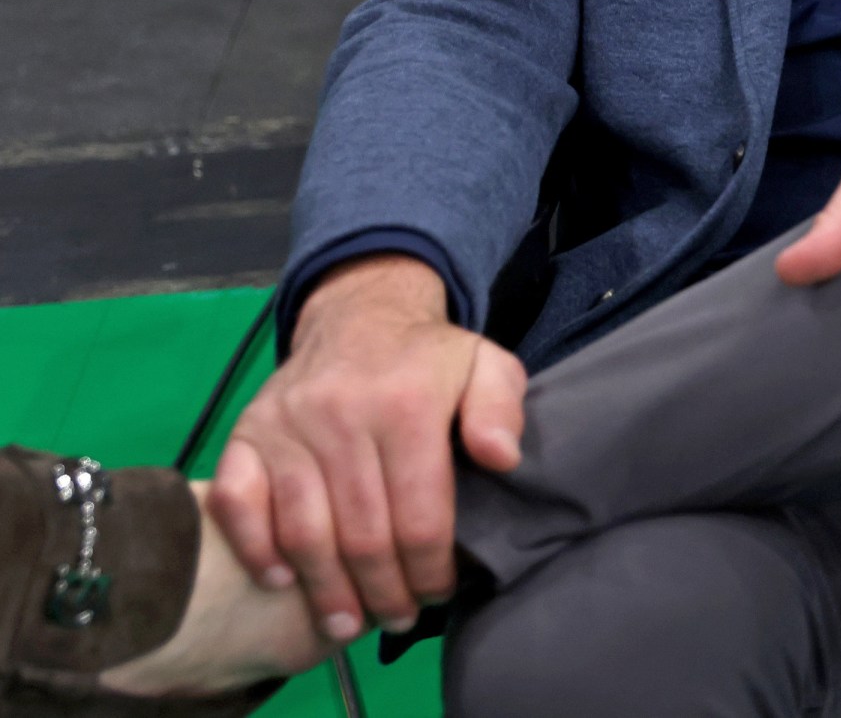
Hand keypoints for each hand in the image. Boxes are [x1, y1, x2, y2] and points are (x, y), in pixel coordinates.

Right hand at [208, 256, 525, 642]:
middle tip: (398, 618)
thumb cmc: (428, 358)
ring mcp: (286, 426)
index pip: (418, 515)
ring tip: (347, 624)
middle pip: (362, 534)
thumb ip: (501, 408)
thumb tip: (502, 457)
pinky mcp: (245, 433)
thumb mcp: (486, 365)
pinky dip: (255, 548)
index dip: (429, 568)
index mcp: (406, 405)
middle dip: (383, 591)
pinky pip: (237, 503)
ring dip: (325, 590)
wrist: (358, 316)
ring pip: (303, 531)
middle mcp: (340, 416)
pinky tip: (281, 581)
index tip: (438, 593)